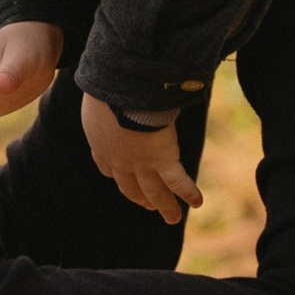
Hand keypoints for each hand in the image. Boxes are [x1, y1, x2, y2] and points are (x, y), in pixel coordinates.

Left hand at [81, 91, 204, 224]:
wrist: (118, 91)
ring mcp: (141, 163)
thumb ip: (104, 93)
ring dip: (165, 206)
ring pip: (154, 192)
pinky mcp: (162, 159)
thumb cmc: (105, 84)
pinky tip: (197, 202)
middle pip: (130, 186)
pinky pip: (177, 181)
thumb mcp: (97, 90)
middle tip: (148, 206)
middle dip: (140, 197)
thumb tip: (105, 76)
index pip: (106, 165)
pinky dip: (188, 192)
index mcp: (101, 143)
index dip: (115, 173)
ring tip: (172, 218)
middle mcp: (119, 160)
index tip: (118, 174)